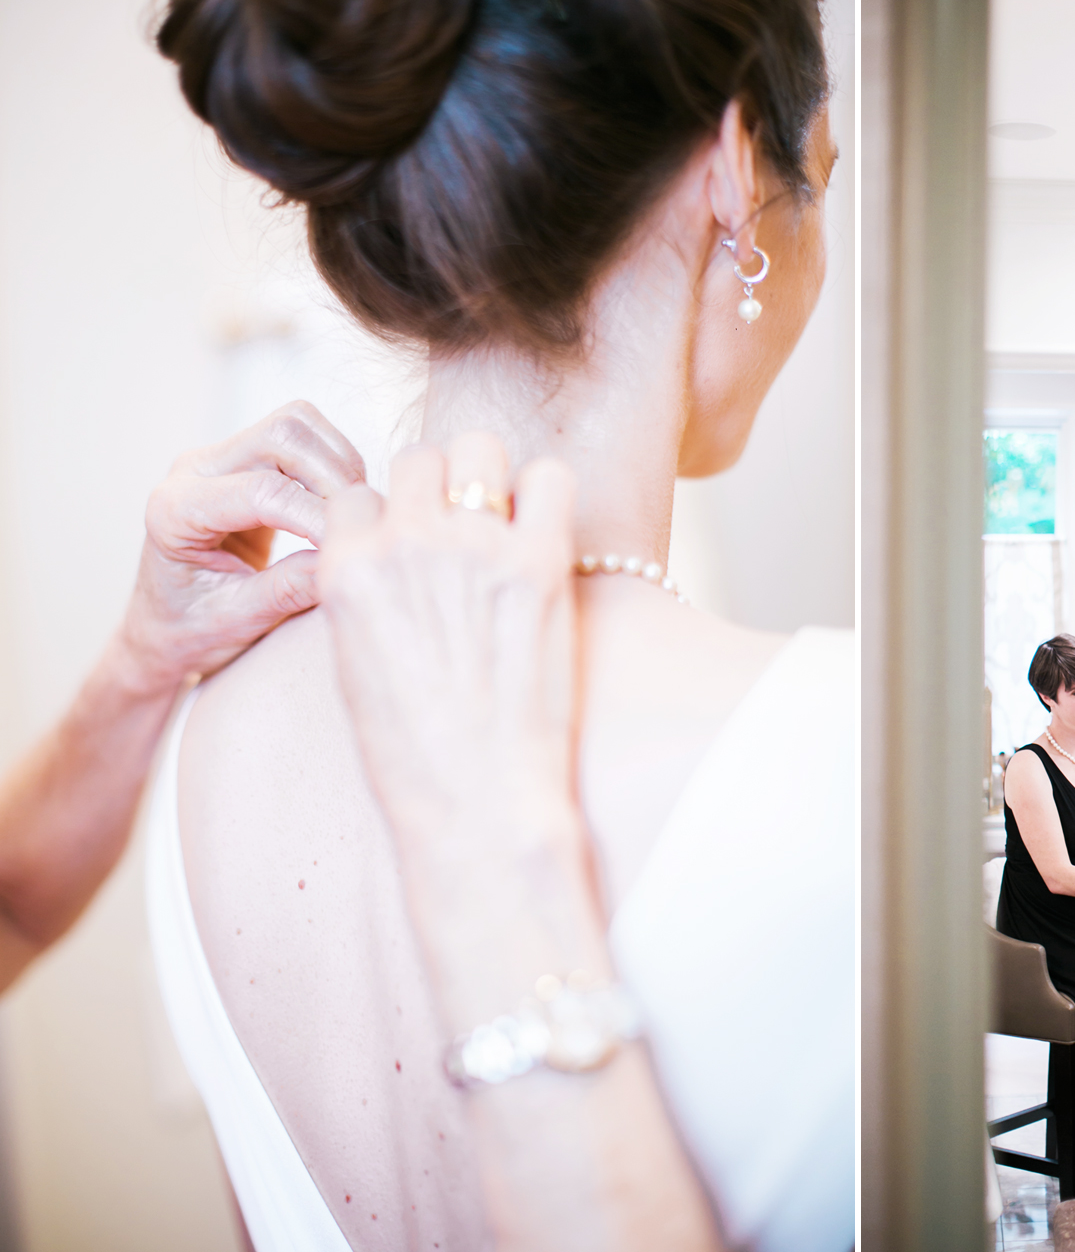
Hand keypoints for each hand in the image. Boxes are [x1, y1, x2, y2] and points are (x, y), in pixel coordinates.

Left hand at [118, 401, 364, 692]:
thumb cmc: (192, 630)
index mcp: (175, 511)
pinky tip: (342, 507)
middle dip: (334, 476)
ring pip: (297, 424)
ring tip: (353, 514)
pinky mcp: (247, 458)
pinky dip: (337, 463)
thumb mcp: (240, 620)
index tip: (351, 548)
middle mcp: (193, 470)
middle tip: (360, 525)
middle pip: (281, 436)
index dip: (318, 516)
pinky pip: (303, 436)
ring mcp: (221, 457)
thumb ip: (290, 588)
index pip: (261, 492)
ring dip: (340, 464)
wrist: (168, 625)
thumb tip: (343, 558)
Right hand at [319, 434, 580, 862]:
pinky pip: (552, 478)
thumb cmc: (417, 754)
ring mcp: (475, 547)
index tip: (412, 547)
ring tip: (507, 525)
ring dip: (493, 477)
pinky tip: (548, 534)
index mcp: (346, 571)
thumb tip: (391, 554)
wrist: (479, 803)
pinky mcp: (541, 562)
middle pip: (420, 458)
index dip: (388, 519)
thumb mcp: (356, 665)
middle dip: (440, 486)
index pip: (357, 495)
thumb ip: (365, 595)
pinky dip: (550, 494)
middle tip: (466, 530)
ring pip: (482, 448)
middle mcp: (405, 545)